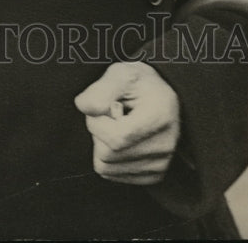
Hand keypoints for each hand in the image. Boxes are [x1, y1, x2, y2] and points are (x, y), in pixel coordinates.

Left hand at [74, 61, 179, 184]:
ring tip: (117, 125)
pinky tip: (122, 138)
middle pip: (107, 155)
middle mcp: (164, 146)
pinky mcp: (152, 175)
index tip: (104, 106)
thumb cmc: (141, 84)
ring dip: (102, 144)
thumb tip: (83, 106)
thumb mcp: (121, 73)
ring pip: (106, 167)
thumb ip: (100, 89)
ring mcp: (159, 164)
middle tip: (110, 114)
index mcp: (159, 117)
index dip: (97, 122)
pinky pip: (112, 174)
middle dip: (98, 132)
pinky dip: (109, 157)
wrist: (161, 97)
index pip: (116, 139)